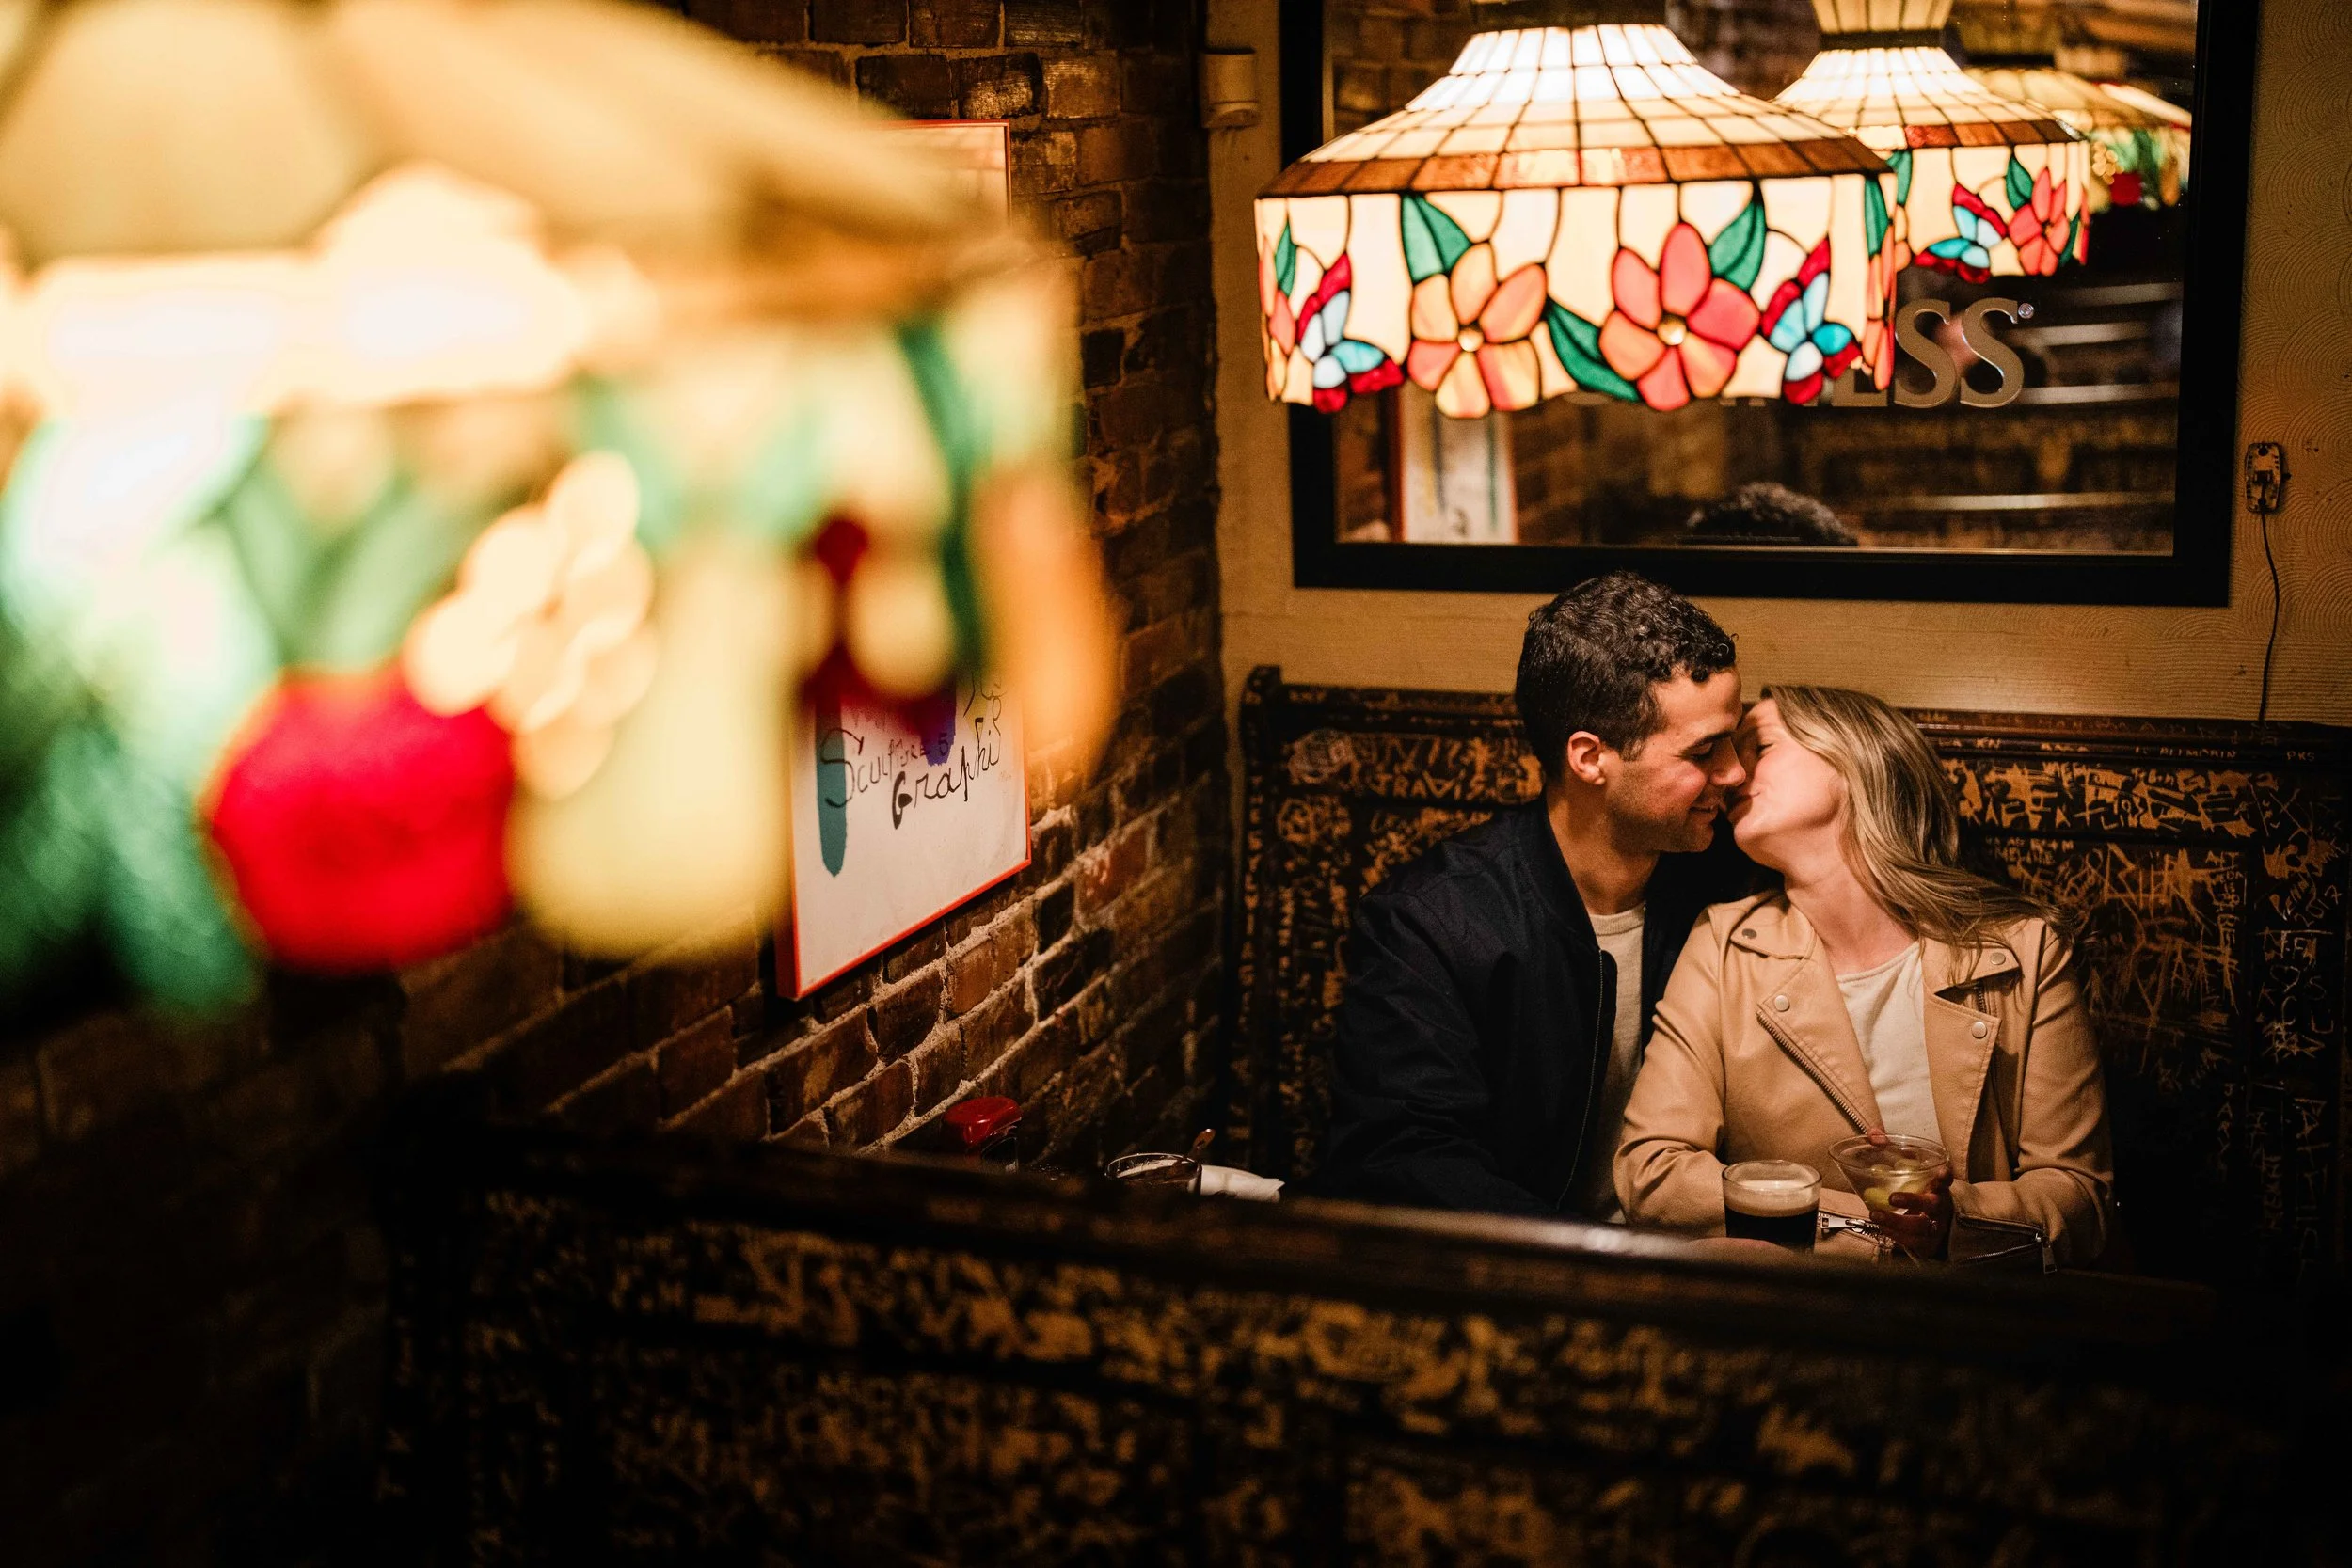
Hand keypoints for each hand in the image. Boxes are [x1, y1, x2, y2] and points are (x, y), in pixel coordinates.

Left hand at [1865, 1129, 1951, 1258]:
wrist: (1934, 1228)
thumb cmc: (1917, 1193)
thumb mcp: (1907, 1171)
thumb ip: (1890, 1150)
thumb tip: (1873, 1134)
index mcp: (1937, 1188)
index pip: (1945, 1181)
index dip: (1945, 1177)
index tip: (1942, 1172)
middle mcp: (1939, 1207)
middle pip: (1932, 1205)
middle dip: (1913, 1201)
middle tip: (1892, 1197)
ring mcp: (1935, 1227)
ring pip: (1920, 1227)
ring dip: (1897, 1222)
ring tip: (1875, 1214)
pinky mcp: (1926, 1244)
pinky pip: (1912, 1242)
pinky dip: (1896, 1235)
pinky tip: (1881, 1227)